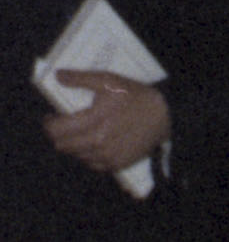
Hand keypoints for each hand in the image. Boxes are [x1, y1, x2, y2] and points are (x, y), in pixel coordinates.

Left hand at [40, 70, 165, 176]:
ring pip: (77, 156)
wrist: (165, 114)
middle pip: (63, 146)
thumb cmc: (136, 96)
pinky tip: (93, 145)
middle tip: (63, 126)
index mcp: (94, 121)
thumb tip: (58, 76)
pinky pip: (93, 165)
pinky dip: (88, 156)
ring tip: (79, 134)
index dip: (49, 124)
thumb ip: (80, 78)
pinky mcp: (119, 163)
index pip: (57, 131)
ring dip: (73, 146)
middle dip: (58, 135)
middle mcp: (99, 143)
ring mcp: (109, 155)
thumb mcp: (108, 80)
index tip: (51, 118)